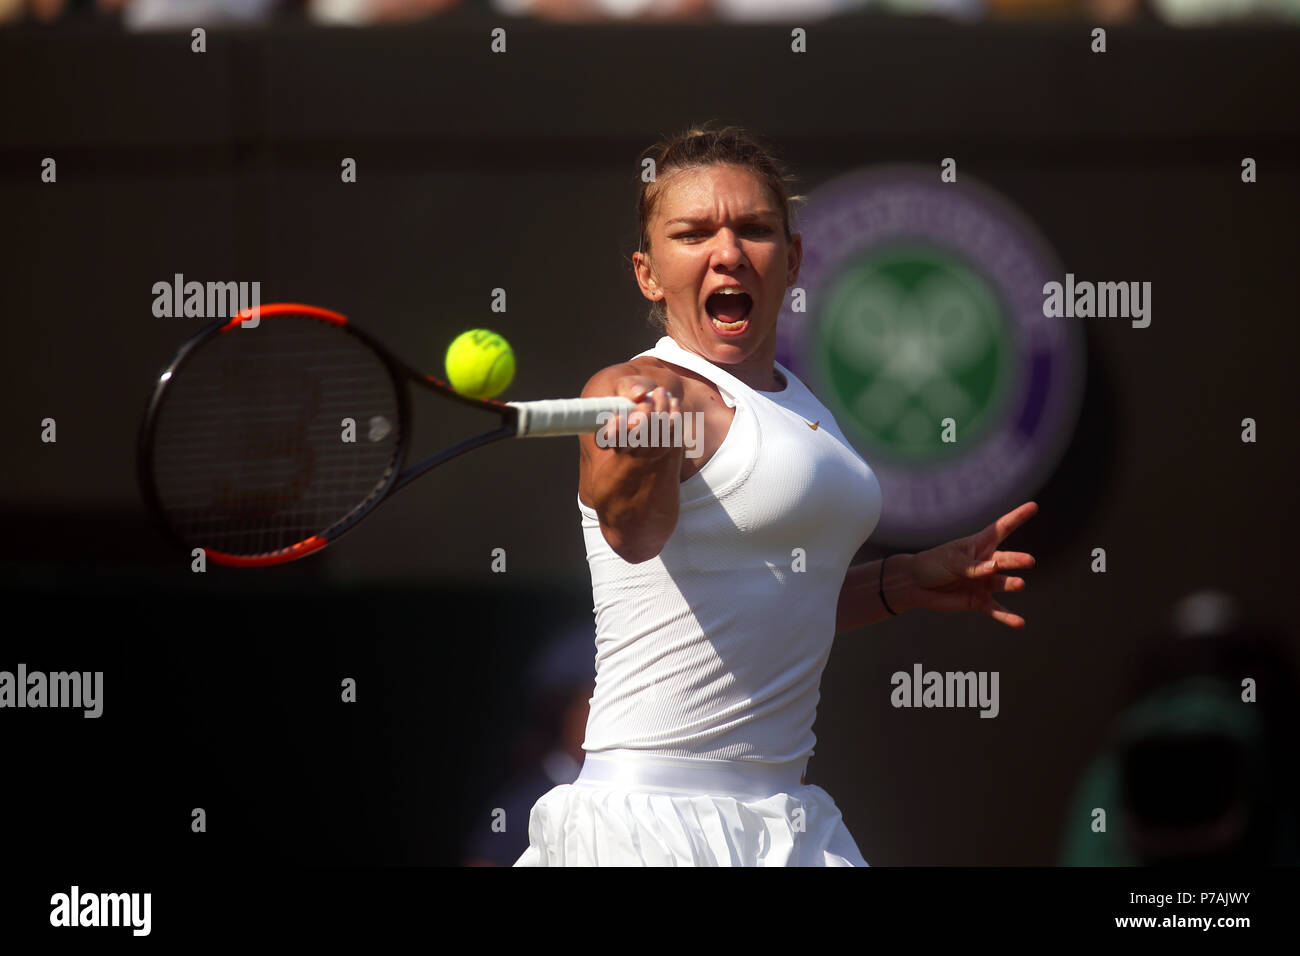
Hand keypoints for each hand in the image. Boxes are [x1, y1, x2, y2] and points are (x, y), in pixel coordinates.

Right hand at [601, 376, 681, 460]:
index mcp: (608, 432)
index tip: (616, 418)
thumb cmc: (634, 392)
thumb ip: (628, 387)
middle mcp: (624, 447)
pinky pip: (671, 436)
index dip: (611, 433)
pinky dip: (674, 416)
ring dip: (660, 410)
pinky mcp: (663, 448)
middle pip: (634, 440)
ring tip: (660, 392)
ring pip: (655, 436)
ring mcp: (644, 451)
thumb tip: (639, 394)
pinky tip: (673, 403)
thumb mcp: (627, 385)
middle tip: (647, 401)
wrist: (654, 400)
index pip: (604, 441)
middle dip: (643, 419)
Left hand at [901, 501, 1038, 627]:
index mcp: (978, 545)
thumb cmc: (933, 565)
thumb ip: (972, 566)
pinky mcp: (979, 601)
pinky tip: (1020, 623)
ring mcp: (985, 582)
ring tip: (1020, 584)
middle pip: (1006, 559)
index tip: (1034, 506)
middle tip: (1029, 561)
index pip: (1001, 528)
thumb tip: (994, 568)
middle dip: (1017, 560)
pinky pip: (996, 610)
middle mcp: (986, 563)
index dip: (1018, 517)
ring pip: (1003, 583)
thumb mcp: (951, 561)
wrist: (916, 585)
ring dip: (1011, 584)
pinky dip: (1007, 617)